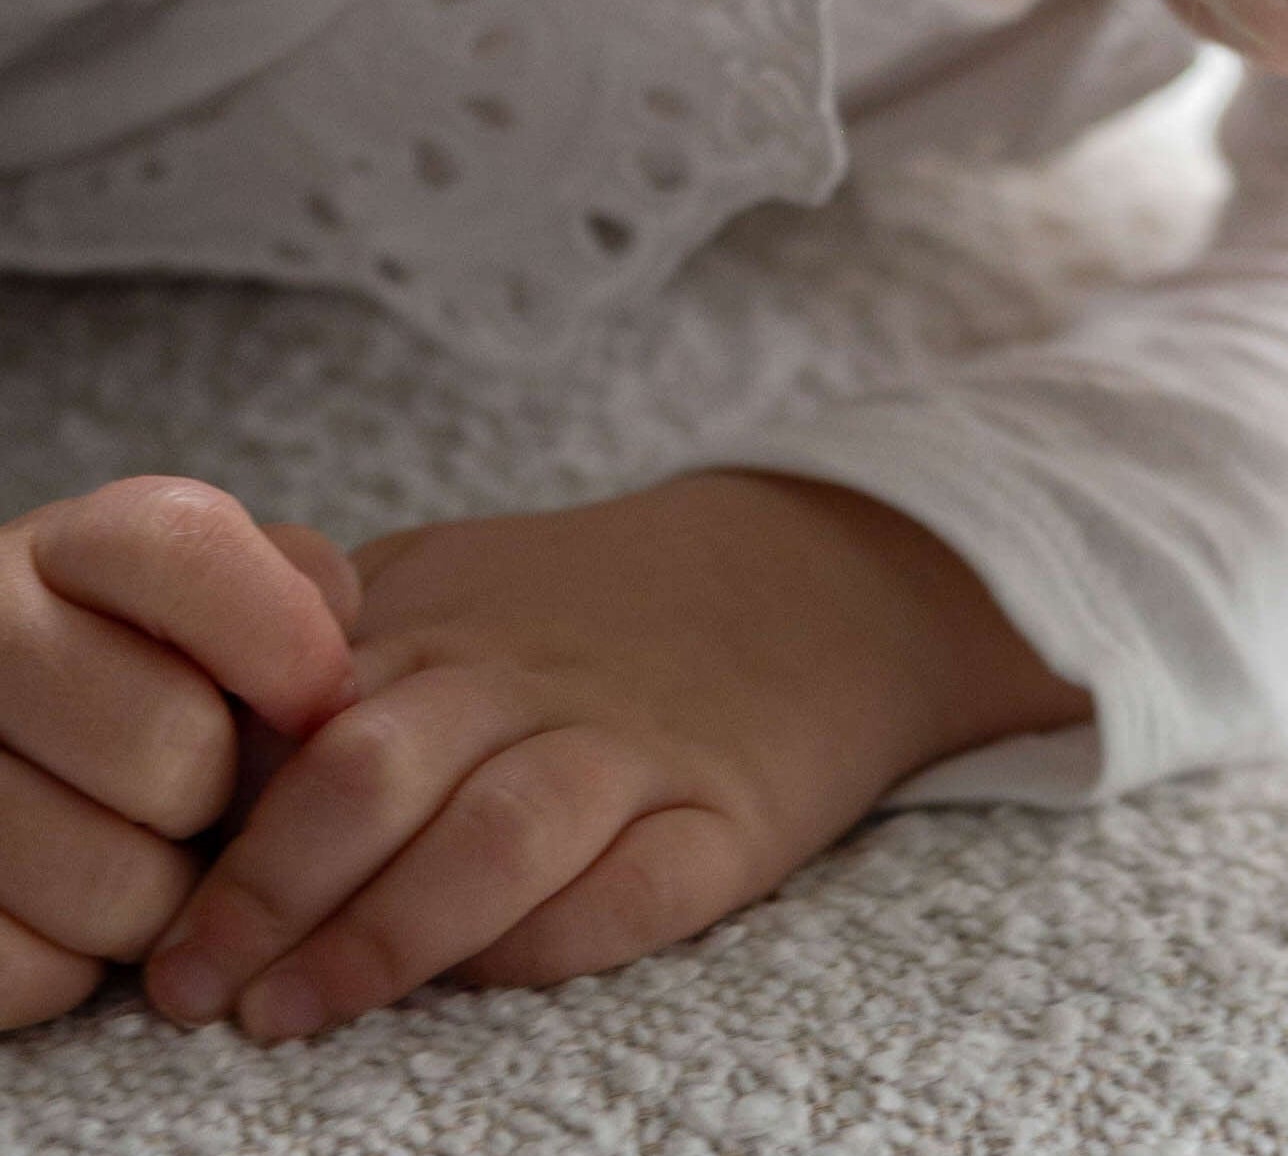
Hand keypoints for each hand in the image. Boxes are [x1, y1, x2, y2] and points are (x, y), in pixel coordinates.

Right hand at [0, 479, 359, 1030]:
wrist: (6, 740)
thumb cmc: (146, 672)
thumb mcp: (219, 596)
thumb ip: (294, 591)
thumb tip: (335, 679)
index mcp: (64, 547)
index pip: (187, 548)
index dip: (281, 634)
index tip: (323, 701)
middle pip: (169, 744)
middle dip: (218, 795)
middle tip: (202, 801)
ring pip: (109, 882)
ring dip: (158, 898)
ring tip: (139, 860)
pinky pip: (28, 969)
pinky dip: (70, 968)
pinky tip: (61, 916)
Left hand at [144, 470, 1091, 1040]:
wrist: (821, 576)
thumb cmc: (593, 608)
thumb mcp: (453, 578)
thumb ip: (331, 643)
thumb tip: (192, 762)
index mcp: (448, 622)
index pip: (301, 718)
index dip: (222, 831)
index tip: (163, 926)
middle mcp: (536, 679)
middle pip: (379, 771)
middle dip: (269, 894)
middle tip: (200, 989)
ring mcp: (637, 747)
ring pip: (497, 836)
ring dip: (382, 936)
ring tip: (293, 1012)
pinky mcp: (728, 817)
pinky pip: (635, 890)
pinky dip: (553, 939)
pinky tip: (488, 973)